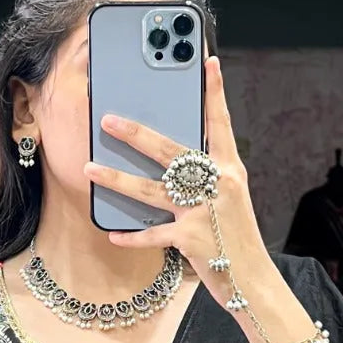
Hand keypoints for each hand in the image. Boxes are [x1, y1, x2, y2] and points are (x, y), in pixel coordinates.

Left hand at [83, 55, 269, 296]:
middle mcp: (218, 184)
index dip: (213, 92)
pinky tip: (113, 234)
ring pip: (151, 190)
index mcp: (229, 170)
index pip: (220, 124)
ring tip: (90, 169)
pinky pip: (154, 235)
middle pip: (171, 152)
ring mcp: (203, 212)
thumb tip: (174, 159)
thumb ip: (207, 175)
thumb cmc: (236, 236)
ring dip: (117, 180)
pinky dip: (132, 236)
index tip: (207, 61)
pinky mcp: (192, 239)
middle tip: (108, 119)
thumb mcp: (230, 198)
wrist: (252, 280)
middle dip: (136, 134)